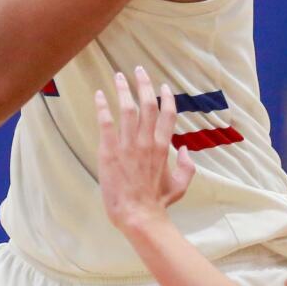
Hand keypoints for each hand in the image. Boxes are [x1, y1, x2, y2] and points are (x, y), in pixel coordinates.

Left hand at [95, 67, 196, 234]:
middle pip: (147, 105)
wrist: (138, 215)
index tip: (163, 85)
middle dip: (143, 85)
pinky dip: (102, 107)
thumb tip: (187, 150)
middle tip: (139, 70)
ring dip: (123, 89)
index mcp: (164, 147)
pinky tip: (99, 94)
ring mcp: (128, 145)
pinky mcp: (109, 151)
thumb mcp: (180, 186)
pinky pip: (106, 123)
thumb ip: (187, 167)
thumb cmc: (158, 203)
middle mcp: (147, 141)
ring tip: (118, 75)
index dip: (166, 97)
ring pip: (127, 109)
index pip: (167, 115)